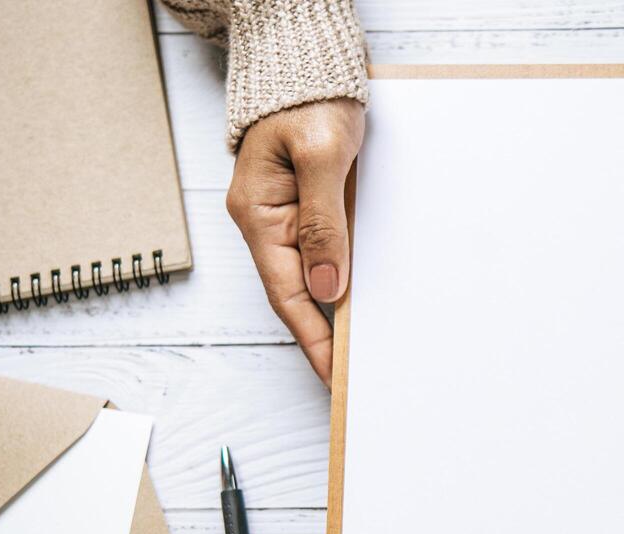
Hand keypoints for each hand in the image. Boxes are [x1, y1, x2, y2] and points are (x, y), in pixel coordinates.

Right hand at [227, 99, 365, 385]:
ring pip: (312, 279)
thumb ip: (326, 222)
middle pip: (297, 294)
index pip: (287, 294)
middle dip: (324, 338)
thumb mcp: (323, 157)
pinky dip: (343, 283)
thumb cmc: (311, 101)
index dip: (312, 339)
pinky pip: (325, 256)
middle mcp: (267, 223)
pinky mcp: (309, 210)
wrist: (308, 63)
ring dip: (336, 315)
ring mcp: (286, 218)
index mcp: (260, 215)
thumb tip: (329, 285)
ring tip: (364, 353)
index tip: (334, 377)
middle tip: (354, 378)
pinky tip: (362, 305)